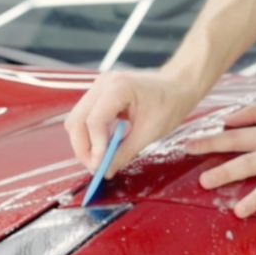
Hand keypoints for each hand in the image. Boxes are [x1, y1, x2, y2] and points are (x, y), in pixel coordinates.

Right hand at [64, 69, 201, 178]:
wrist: (178, 85)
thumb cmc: (170, 103)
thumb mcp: (150, 132)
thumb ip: (125, 152)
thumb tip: (105, 171)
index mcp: (118, 87)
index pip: (94, 121)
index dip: (95, 147)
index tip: (101, 167)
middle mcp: (103, 83)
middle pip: (76, 120)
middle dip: (83, 148)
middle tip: (96, 168)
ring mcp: (99, 87)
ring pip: (77, 120)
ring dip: (84, 142)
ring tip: (100, 159)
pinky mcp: (100, 94)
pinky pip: (85, 117)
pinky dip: (90, 134)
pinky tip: (104, 146)